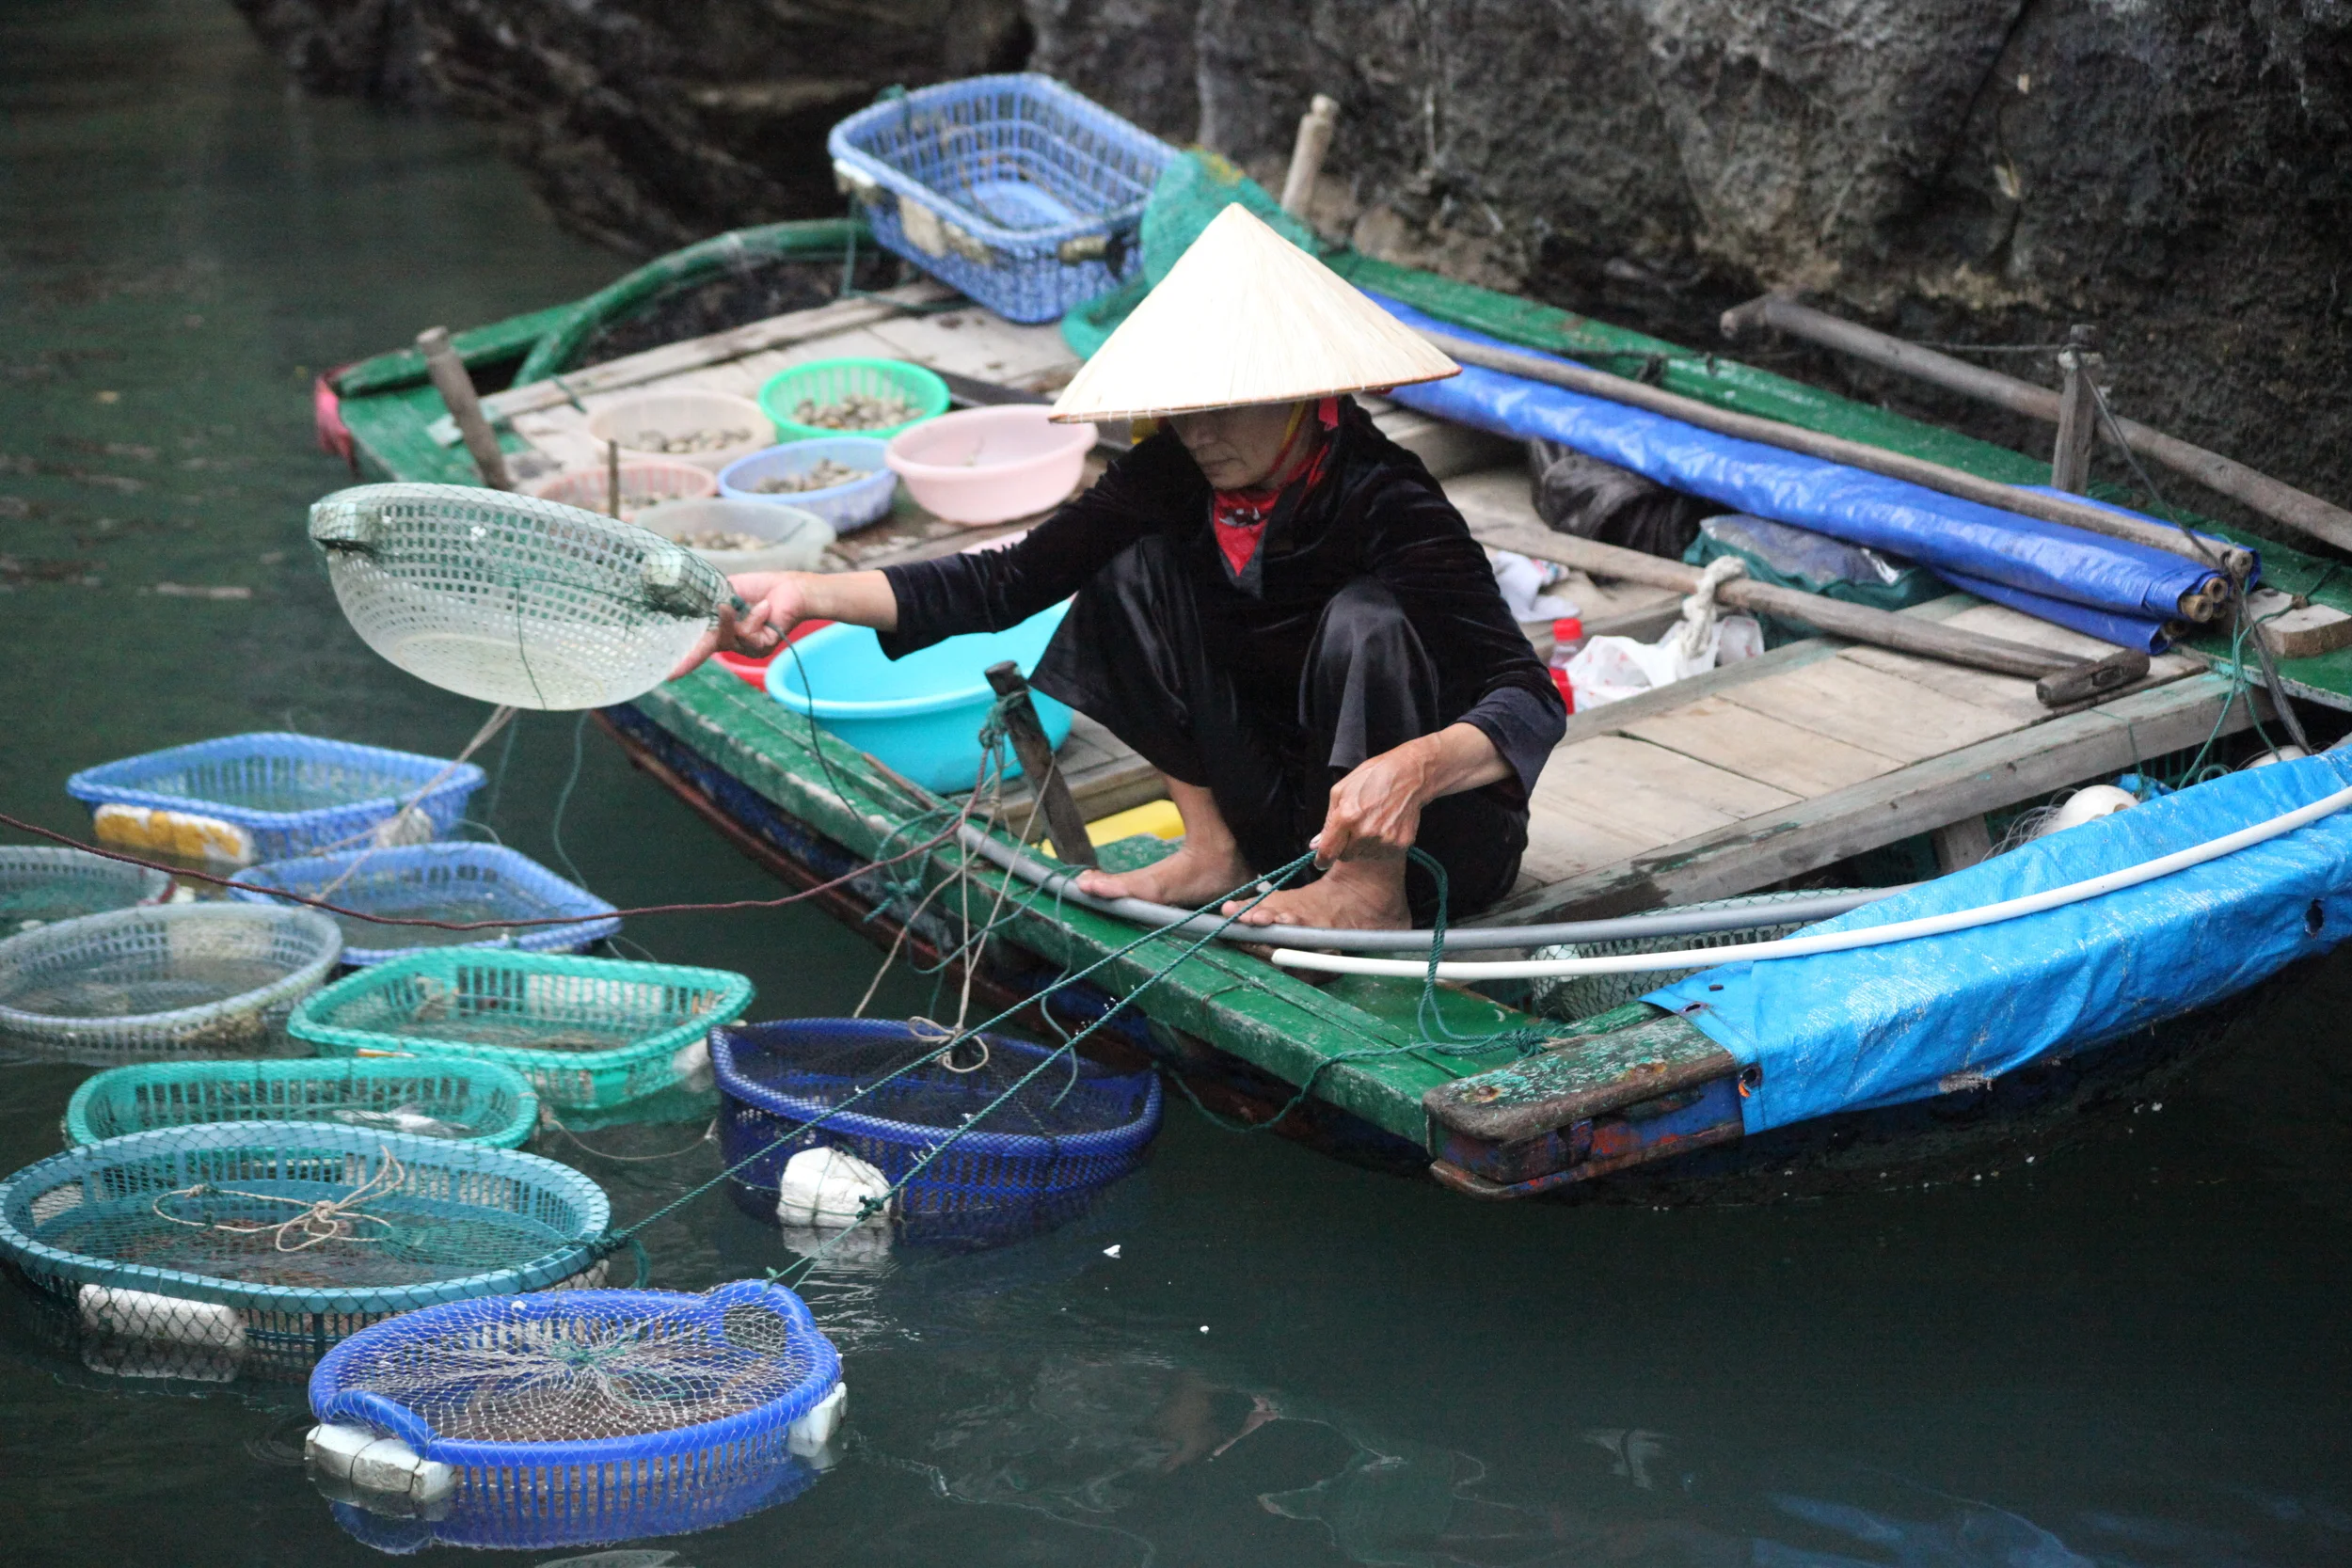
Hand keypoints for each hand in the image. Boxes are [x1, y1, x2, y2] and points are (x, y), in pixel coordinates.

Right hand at [666, 572, 805, 679]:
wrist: (789, 589)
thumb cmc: (759, 589)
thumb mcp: (727, 590)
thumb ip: (710, 599)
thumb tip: (691, 601)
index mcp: (721, 631)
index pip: (698, 647)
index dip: (683, 660)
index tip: (668, 675)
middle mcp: (733, 644)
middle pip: (708, 644)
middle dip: (711, 632)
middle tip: (716, 617)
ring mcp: (747, 649)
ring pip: (728, 637)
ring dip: (734, 617)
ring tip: (749, 603)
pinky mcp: (762, 648)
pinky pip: (747, 634)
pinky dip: (756, 616)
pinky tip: (766, 608)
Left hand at [1310, 745, 1431, 866]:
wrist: (1409, 775)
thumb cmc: (1372, 778)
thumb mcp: (1340, 791)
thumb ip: (1327, 822)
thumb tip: (1316, 845)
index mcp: (1347, 817)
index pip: (1329, 852)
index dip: (1322, 860)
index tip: (1321, 862)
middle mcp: (1366, 832)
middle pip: (1345, 856)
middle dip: (1345, 846)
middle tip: (1354, 828)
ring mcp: (1385, 840)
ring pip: (1363, 856)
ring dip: (1362, 846)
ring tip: (1371, 823)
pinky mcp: (1401, 844)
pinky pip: (1382, 854)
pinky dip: (1379, 845)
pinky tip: (1383, 827)